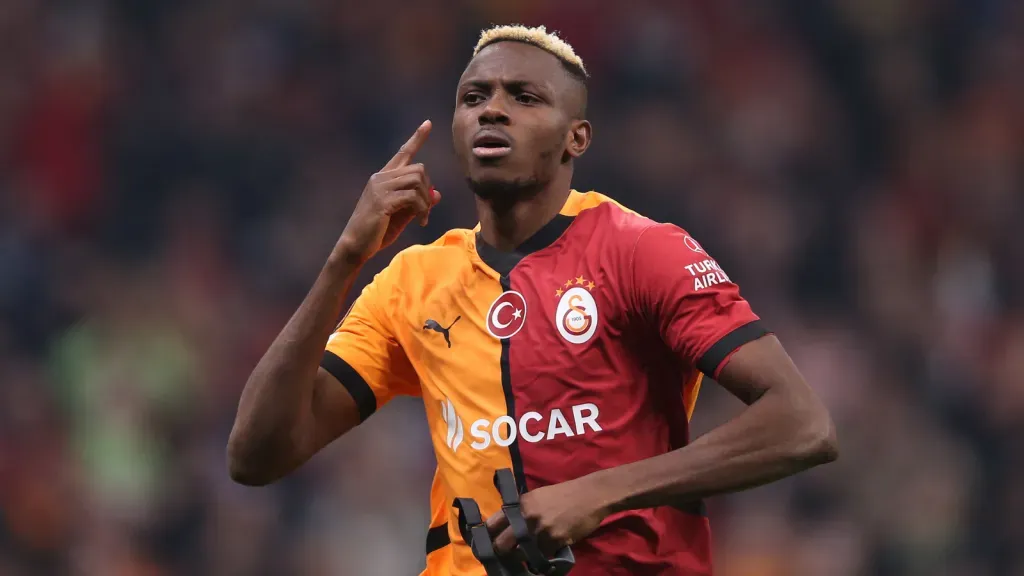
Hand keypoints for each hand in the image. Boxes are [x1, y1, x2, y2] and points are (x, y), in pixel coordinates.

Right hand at [335, 120, 440, 263]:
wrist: (355, 246)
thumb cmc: (377, 231)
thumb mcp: (402, 214)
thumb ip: (417, 202)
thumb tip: (437, 194)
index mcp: (383, 177)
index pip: (402, 153)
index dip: (417, 138)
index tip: (428, 123)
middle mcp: (381, 178)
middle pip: (418, 169)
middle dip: (428, 189)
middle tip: (426, 211)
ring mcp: (380, 188)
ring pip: (417, 181)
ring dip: (425, 201)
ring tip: (422, 217)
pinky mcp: (382, 201)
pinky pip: (413, 197)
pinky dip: (422, 209)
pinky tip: (420, 222)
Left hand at [485, 478, 609, 556]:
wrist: (590, 495)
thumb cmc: (563, 495)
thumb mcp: (537, 497)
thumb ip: (520, 510)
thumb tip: (503, 528)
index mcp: (520, 505)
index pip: (492, 525)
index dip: (487, 537)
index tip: (486, 545)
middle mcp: (526, 518)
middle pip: (502, 545)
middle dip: (502, 553)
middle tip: (506, 556)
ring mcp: (540, 531)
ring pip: (521, 555)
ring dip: (523, 558)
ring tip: (526, 558)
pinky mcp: (555, 541)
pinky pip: (541, 557)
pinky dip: (542, 558)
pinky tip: (545, 555)